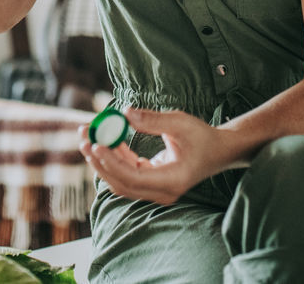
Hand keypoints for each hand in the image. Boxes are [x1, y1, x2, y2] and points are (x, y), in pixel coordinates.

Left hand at [78, 107, 236, 204]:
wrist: (219, 151)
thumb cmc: (203, 136)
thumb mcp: (182, 123)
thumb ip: (154, 120)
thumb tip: (125, 112)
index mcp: (172, 181)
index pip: (133, 178)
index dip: (112, 163)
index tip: (96, 145)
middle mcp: (162, 192)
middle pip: (121, 183)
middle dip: (99, 162)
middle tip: (84, 138)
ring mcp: (156, 190)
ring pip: (120, 181)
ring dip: (102, 161)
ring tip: (87, 136)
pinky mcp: (151, 182)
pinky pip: (126, 173)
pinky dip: (113, 158)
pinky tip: (105, 139)